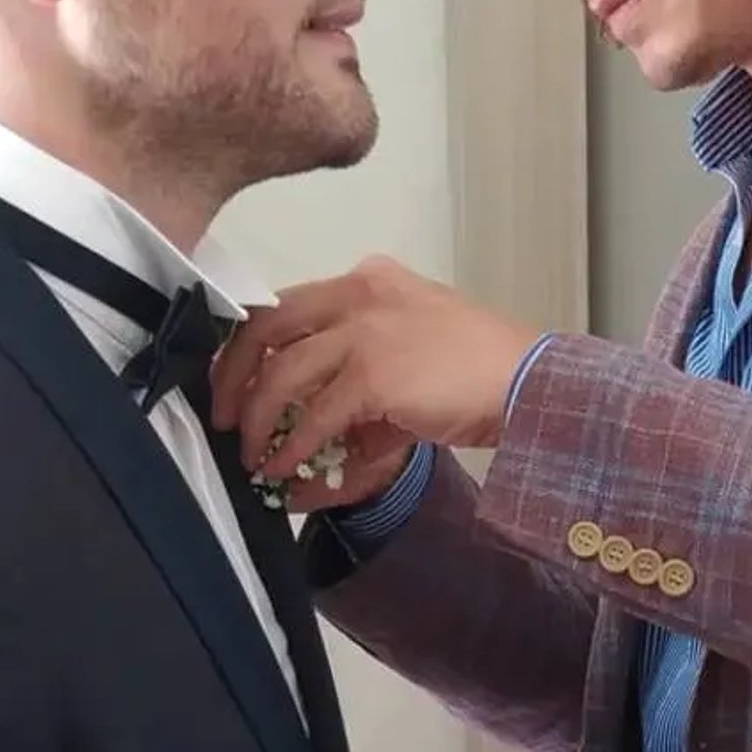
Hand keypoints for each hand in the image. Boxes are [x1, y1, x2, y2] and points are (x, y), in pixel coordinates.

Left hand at [214, 259, 541, 491]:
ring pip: (283, 373)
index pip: (286, 303)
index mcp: (367, 280)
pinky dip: (293, 447)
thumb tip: (315, 438)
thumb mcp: (414, 357)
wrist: (528, 381)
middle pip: (266, 326)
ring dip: (258, 421)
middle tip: (223, 418)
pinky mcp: (374, 374)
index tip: (233, 382)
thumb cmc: (481, 372)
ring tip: (252, 458)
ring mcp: (365, 331)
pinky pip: (314, 416)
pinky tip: (285, 470)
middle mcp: (358, 293)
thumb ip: (362, 382)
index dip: (249, 346)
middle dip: (233, 376)